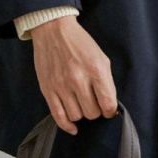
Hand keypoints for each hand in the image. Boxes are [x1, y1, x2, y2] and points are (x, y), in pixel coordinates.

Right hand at [28, 16, 116, 134]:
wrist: (53, 30)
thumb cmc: (80, 43)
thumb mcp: (101, 58)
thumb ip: (106, 81)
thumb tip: (109, 105)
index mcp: (95, 70)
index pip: (108, 104)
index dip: (110, 110)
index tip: (108, 109)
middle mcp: (78, 79)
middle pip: (92, 113)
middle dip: (96, 110)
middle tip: (93, 102)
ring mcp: (61, 86)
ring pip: (76, 116)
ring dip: (81, 113)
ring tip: (81, 103)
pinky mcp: (48, 90)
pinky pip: (58, 116)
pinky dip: (67, 126)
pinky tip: (73, 127)